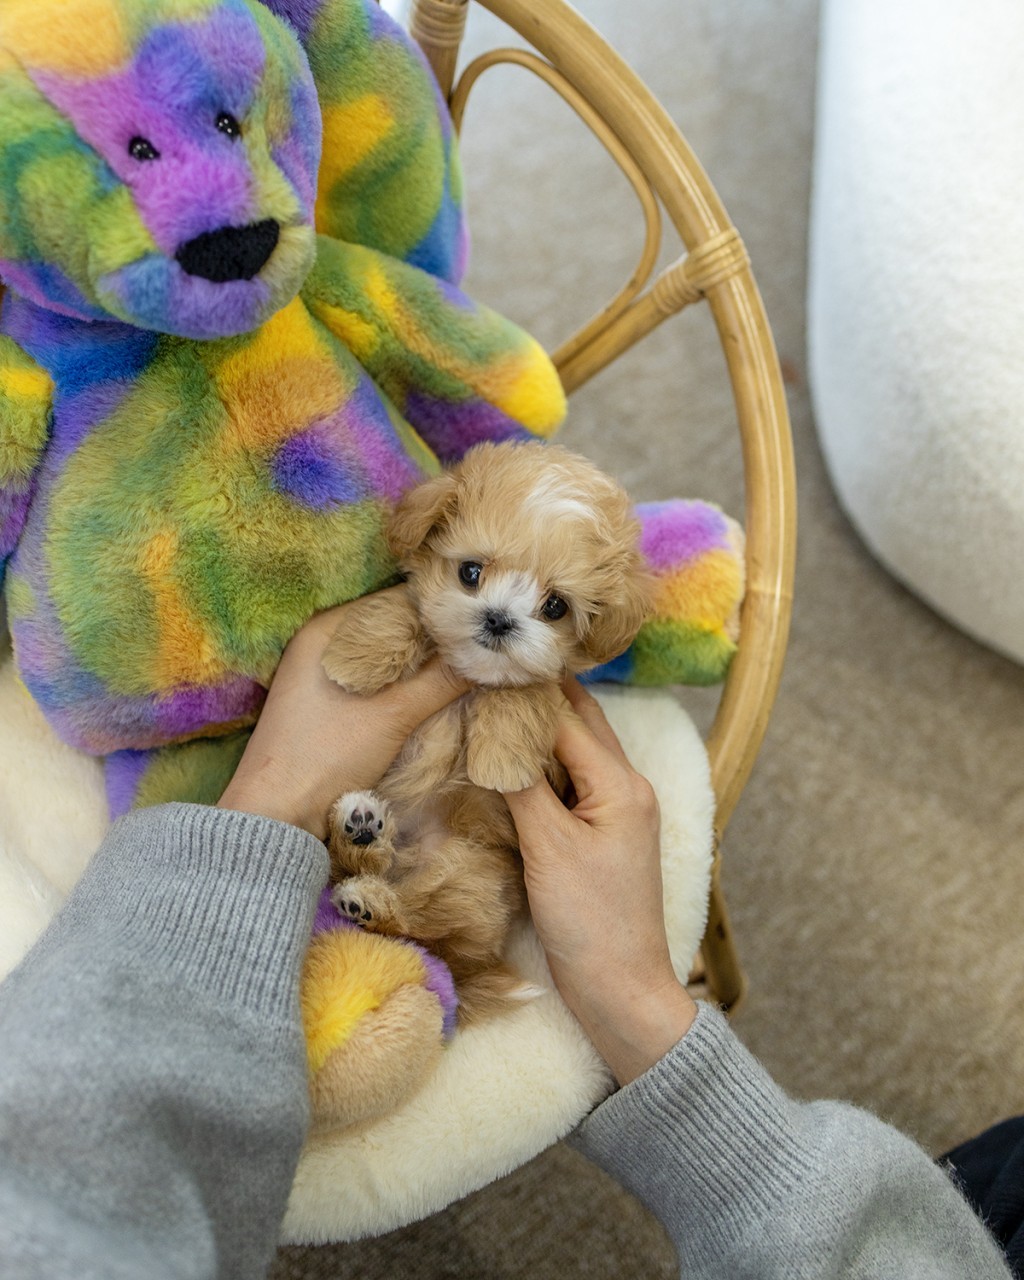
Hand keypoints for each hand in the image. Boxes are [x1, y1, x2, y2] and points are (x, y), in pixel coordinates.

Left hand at [218, 591, 468, 839]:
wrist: (276, 817)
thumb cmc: (325, 757)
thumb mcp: (392, 717)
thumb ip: (442, 682)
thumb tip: (490, 656)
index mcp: (325, 631)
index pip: (394, 602)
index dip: (439, 613)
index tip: (479, 625)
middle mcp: (320, 645)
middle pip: (391, 630)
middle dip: (433, 640)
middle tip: (480, 648)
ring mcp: (321, 676)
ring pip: (385, 659)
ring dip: (419, 666)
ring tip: (464, 669)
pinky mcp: (326, 705)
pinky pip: (375, 682)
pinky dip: (402, 685)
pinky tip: (432, 694)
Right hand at [503, 680, 696, 1084]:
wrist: (620, 990)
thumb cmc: (591, 922)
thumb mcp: (550, 848)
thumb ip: (523, 784)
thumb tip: (494, 728)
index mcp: (620, 784)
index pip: (567, 719)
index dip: (525, 694)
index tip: (486, 667)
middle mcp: (625, 788)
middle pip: (578, 726)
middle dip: (537, 699)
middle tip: (491, 670)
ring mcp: (615, 811)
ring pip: (572, 753)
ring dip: (536, 730)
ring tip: (491, 702)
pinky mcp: (599, 835)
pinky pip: (568, 784)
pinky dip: (539, 765)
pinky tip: (507, 758)